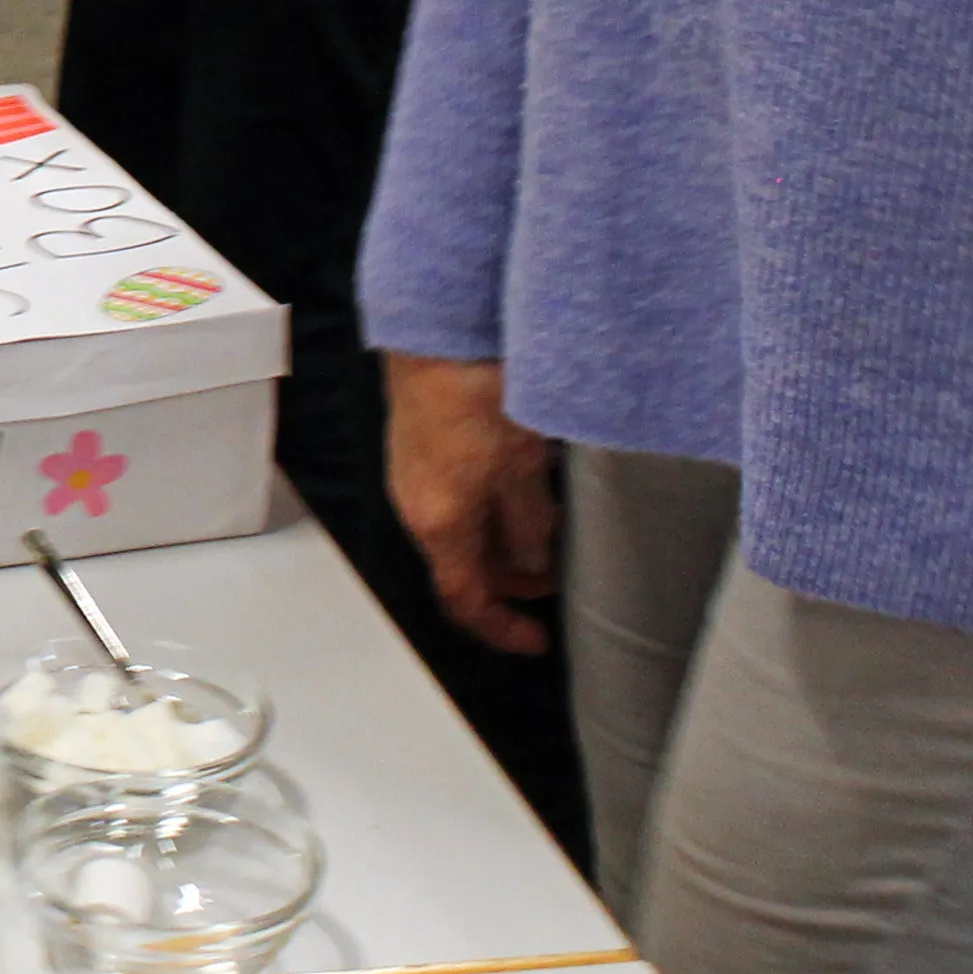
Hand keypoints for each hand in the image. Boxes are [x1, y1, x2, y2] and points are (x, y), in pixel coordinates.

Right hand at [384, 352, 558, 655]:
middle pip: (463, 566)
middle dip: (510, 582)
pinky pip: (456, 496)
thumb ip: (530, 525)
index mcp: (439, 523)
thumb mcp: (522, 471)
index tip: (537, 640)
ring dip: (505, 543)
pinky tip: (527, 489)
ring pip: (462, 529)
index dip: (502, 628)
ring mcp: (417, 474)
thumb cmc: (476, 396)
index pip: (466, 599)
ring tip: (551, 534)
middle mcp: (418, 505)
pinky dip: (491, 509)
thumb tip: (534, 562)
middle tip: (555, 583)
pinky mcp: (423, 445)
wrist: (438, 332)